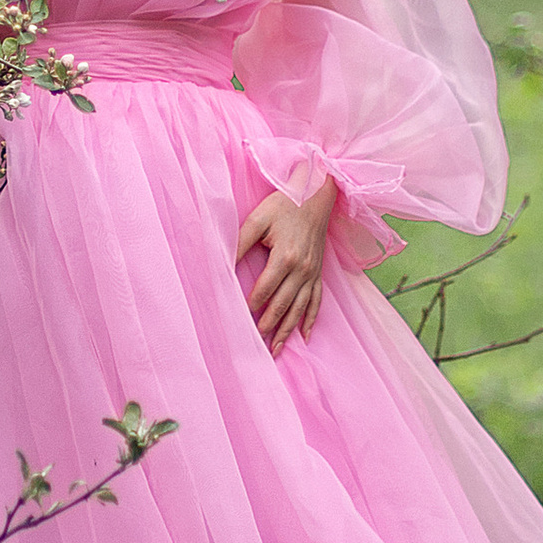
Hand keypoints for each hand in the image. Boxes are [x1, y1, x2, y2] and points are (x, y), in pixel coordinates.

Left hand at [236, 181, 332, 356]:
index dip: (250, 305)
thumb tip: (223, 266)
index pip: (264, 290)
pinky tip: (304, 336)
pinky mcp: (319, 271)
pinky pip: (317, 301)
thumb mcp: (257, 219)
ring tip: (276, 349)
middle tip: (255, 346)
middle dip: (268, 326)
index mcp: (285, 257)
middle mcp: (302, 269)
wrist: (316, 193)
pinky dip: (311, 320)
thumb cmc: (284, 204)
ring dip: (287, 330)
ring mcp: (313, 272)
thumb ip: (240, 243)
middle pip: (282, 305)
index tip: (238, 319)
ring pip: (300, 309)